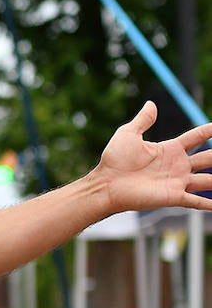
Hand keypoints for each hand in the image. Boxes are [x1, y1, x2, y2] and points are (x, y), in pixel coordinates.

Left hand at [96, 102, 211, 212]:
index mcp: (169, 149)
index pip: (196, 137)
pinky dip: (208, 203)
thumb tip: (151, 104)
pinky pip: (196, 200)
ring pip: (208, 180)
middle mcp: (177, 165)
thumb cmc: (114, 160)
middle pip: (208, 158)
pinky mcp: (174, 196)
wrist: (106, 184)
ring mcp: (177, 181)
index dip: (209, 131)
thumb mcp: (128, 134)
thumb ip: (143, 120)